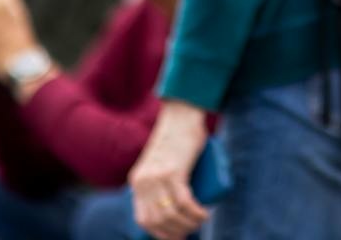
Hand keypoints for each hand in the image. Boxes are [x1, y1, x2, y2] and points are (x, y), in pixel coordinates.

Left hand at [130, 101, 210, 238]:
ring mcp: (157, 177)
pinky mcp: (174, 171)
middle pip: (158, 220)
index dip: (160, 234)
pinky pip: (183, 201)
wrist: (181, 114)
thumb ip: (158, 176)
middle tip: (193, 229)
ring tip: (202, 220)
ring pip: (171, 214)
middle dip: (177, 232)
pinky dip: (195, 212)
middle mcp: (143, 182)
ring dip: (189, 224)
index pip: (143, 219)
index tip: (177, 236)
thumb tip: (170, 199)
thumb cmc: (177, 137)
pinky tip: (204, 214)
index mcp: (137, 182)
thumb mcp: (159, 161)